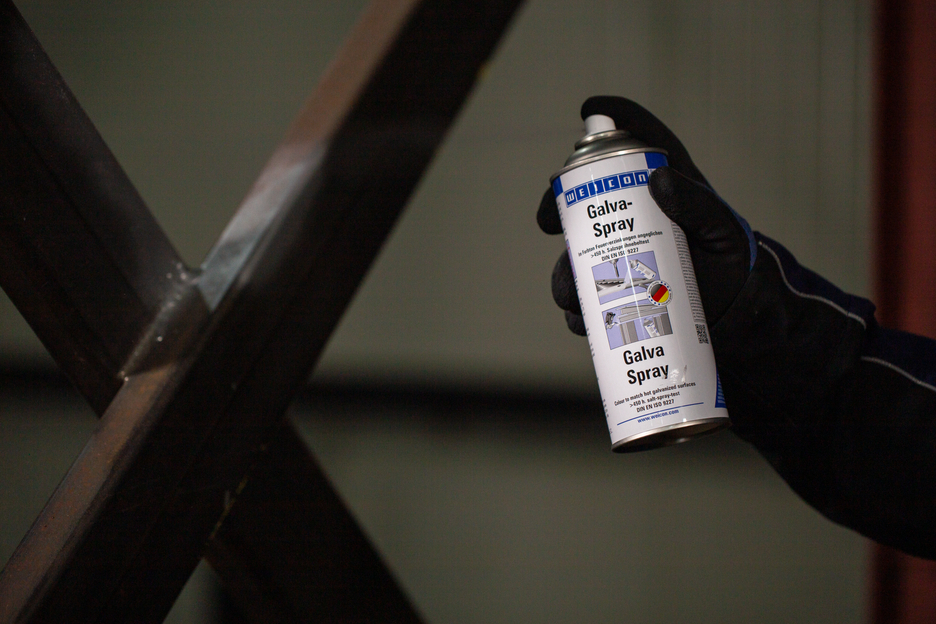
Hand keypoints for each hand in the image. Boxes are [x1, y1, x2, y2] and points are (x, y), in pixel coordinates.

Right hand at [538, 96, 755, 332]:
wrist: (735, 307)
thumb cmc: (727, 256)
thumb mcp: (719, 226)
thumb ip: (696, 202)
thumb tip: (658, 180)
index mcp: (653, 186)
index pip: (630, 142)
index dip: (609, 118)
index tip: (590, 108)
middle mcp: (624, 219)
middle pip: (578, 203)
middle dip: (556, 208)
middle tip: (550, 221)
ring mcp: (614, 258)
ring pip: (571, 262)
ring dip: (565, 277)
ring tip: (575, 292)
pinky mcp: (612, 297)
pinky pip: (582, 307)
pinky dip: (579, 314)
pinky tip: (584, 318)